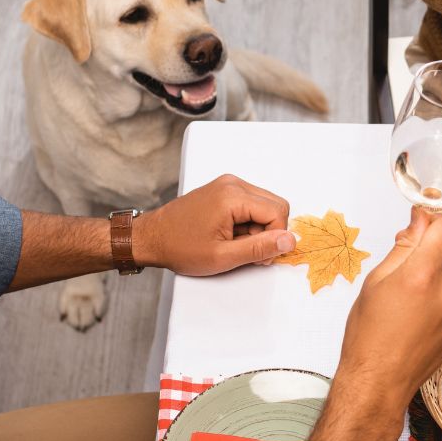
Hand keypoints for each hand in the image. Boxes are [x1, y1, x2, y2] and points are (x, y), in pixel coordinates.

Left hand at [136, 174, 293, 273]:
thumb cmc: (179, 248)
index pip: (278, 212)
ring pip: (265, 205)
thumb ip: (259, 248)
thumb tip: (289, 241)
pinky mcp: (224, 189)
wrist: (151, 238)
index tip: (259, 256)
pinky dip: (249, 221)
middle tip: (248, 251)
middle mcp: (233, 183)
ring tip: (235, 243)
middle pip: (275, 205)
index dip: (275, 238)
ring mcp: (228, 184)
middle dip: (269, 231)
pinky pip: (252, 203)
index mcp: (233, 196)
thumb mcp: (222, 257)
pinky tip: (231, 234)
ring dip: (259, 227)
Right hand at [337, 208, 441, 404]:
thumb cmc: (367, 335)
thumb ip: (404, 246)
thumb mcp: (376, 281)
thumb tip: (419, 220)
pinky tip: (420, 304)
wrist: (378, 382)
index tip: (422, 215)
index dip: (435, 215)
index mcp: (422, 276)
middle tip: (419, 240)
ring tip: (413, 279)